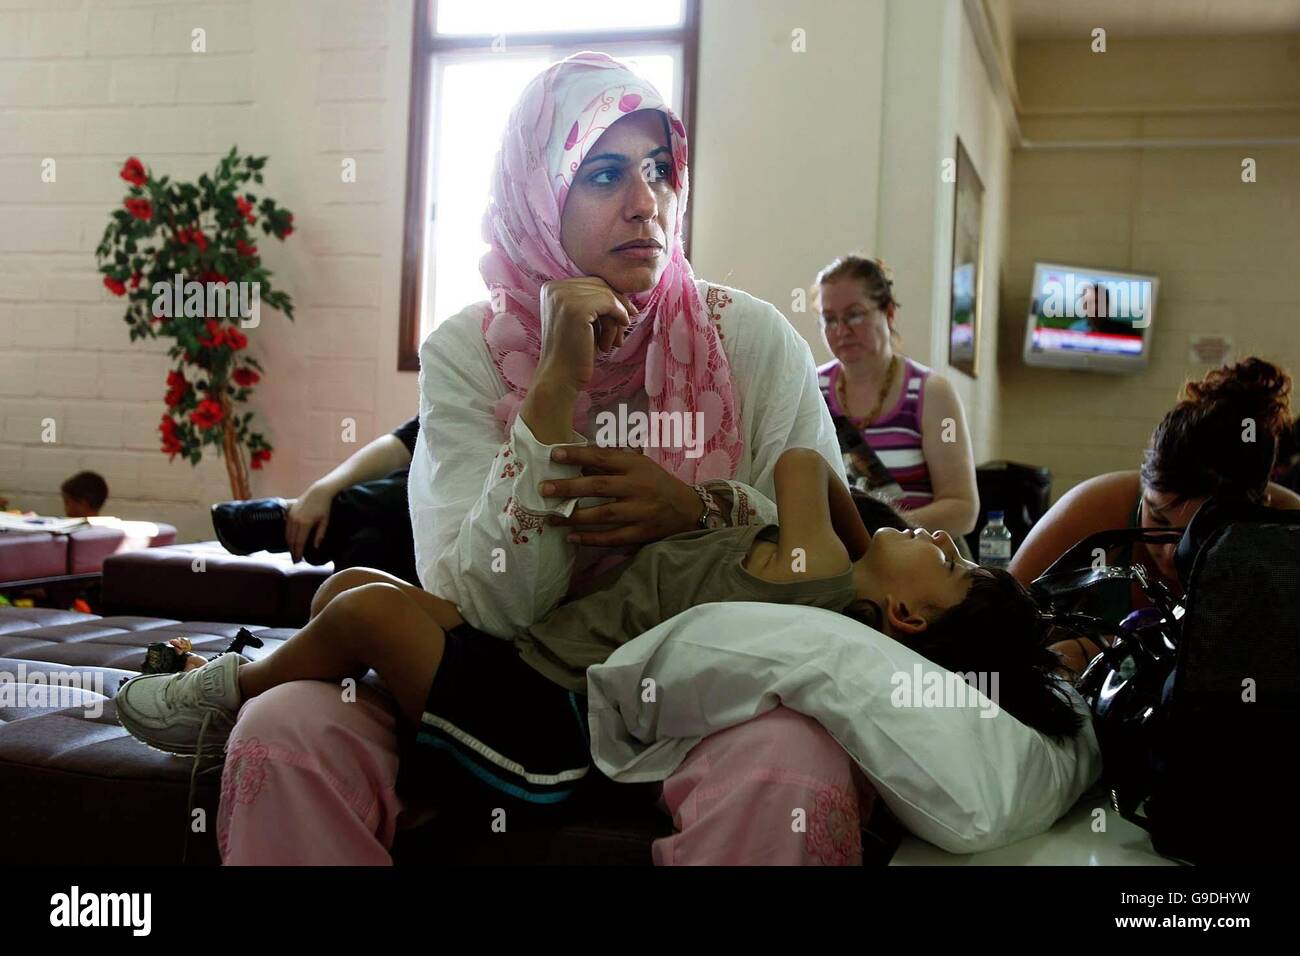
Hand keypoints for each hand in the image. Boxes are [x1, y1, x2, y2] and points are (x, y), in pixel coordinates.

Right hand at [286, 481, 335, 560]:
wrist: (318, 492)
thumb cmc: (324, 507)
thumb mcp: (325, 521)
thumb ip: (319, 535)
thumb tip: (315, 547)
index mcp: (305, 523)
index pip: (299, 542)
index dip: (298, 552)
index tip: (298, 561)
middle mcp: (296, 520)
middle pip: (291, 540)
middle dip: (292, 551)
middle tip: (295, 560)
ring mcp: (291, 516)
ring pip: (287, 534)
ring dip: (289, 545)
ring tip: (293, 553)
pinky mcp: (289, 513)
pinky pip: (286, 528)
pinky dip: (288, 536)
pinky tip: (291, 541)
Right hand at [535, 277, 636, 392]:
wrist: (560, 377)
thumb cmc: (574, 351)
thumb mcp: (582, 319)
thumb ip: (593, 300)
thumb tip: (624, 291)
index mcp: (551, 288)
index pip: (591, 282)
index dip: (611, 299)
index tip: (623, 317)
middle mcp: (554, 288)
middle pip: (600, 285)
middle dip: (617, 305)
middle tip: (625, 326)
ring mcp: (563, 296)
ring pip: (606, 294)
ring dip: (616, 318)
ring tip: (614, 341)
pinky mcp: (576, 308)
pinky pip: (609, 303)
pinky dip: (618, 319)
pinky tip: (614, 340)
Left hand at [541, 445, 703, 546]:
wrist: (688, 509)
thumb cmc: (656, 482)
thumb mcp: (639, 465)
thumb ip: (611, 462)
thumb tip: (576, 459)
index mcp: (636, 466)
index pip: (603, 457)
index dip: (578, 455)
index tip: (554, 454)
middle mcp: (638, 487)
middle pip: (599, 486)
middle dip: (569, 487)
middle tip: (544, 489)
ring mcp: (641, 511)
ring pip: (604, 514)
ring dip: (575, 516)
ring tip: (551, 517)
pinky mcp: (642, 533)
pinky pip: (613, 537)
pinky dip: (591, 539)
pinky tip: (571, 537)